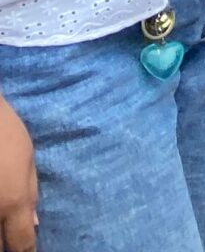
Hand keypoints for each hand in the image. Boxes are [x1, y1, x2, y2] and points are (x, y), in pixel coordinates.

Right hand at [0, 94, 32, 251]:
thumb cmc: (2, 132)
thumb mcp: (28, 158)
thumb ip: (31, 193)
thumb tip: (34, 223)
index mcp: (13, 203)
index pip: (21, 244)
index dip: (25, 251)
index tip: (26, 250)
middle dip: (5, 245)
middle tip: (10, 237)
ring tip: (4, 220)